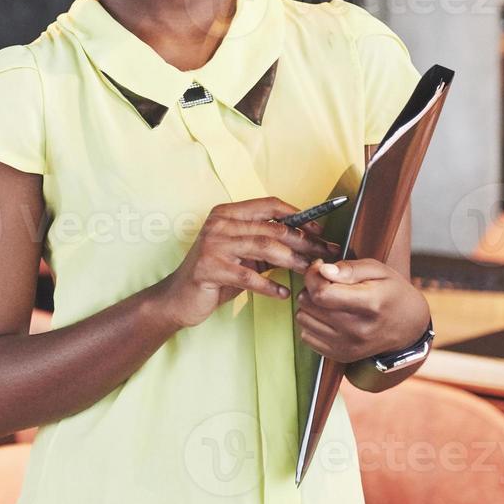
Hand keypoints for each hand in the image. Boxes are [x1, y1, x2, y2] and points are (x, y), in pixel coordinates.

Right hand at [153, 197, 340, 329]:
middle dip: (304, 241)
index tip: (320, 230)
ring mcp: (213, 245)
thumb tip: (305, 240)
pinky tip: (284, 293)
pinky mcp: (209, 268)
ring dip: (293, 261)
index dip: (298, 215)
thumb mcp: (241, 254)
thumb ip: (265, 244)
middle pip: (272, 228)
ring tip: (310, 272)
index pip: (269, 205)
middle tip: (325, 253)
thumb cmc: (215, 274)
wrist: (178, 298)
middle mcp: (219, 224)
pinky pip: (249, 277)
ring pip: (264, 248)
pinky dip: (270, 286)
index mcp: (227, 213)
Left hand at [294, 258, 429, 363]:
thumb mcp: (378, 270)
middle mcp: (358, 330)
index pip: (322, 293)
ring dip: (310, 306)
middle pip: (310, 305)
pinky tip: (329, 316)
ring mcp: (349, 346)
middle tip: (326, 283)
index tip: (319, 268)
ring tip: (329, 300)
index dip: (313, 276)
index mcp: (370, 304)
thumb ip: (349, 268)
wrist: (409, 327)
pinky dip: (312, 323)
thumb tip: (323, 270)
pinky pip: (307, 336)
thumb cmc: (392, 292)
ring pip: (304, 319)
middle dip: (311, 288)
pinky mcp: (342, 356)